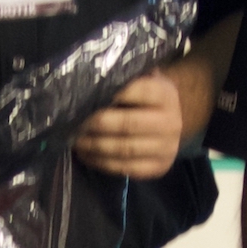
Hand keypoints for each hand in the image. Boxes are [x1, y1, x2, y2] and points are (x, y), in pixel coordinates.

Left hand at [72, 73, 187, 180]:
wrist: (170, 123)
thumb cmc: (145, 98)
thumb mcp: (143, 80)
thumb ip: (124, 79)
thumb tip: (89, 81)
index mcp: (166, 95)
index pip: (140, 91)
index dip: (114, 93)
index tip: (88, 95)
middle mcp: (170, 122)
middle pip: (129, 124)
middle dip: (97, 124)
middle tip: (75, 123)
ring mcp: (166, 148)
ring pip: (125, 149)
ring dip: (95, 146)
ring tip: (76, 141)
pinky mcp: (159, 167)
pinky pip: (126, 168)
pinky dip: (102, 163)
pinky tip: (86, 155)